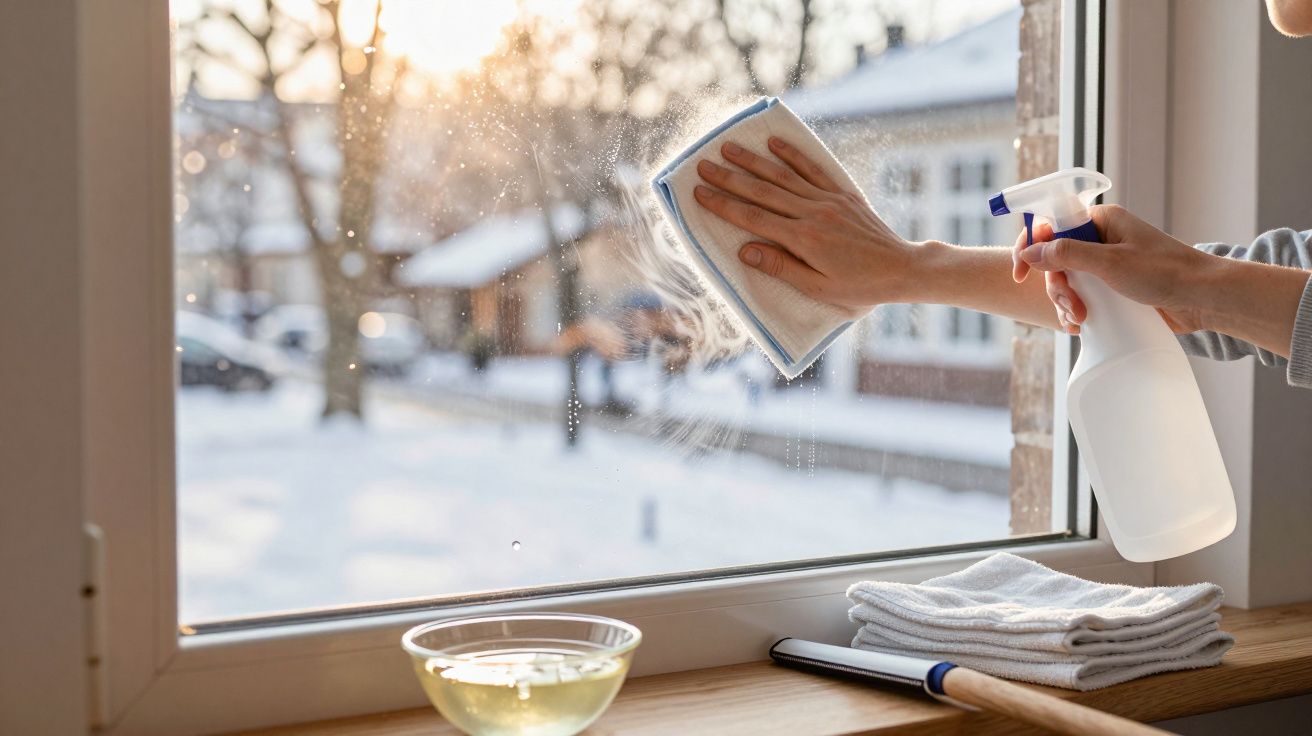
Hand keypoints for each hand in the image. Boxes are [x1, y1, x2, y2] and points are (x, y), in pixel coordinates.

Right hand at [692, 137, 916, 308]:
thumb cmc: (859, 286)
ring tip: (728, 148)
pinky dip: (792, 154)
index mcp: (803, 239)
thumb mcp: (818, 287)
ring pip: (783, 175)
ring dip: (753, 160)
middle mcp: (813, 213)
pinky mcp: (842, 194)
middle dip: (729, 178)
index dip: (723, 204)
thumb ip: (780, 267)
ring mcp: (828, 200)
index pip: (753, 218)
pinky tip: (774, 143)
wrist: (902, 269)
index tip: (699, 192)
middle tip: (702, 165)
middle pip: (762, 191)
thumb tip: (744, 251)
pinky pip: (812, 169)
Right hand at [1012, 204, 1214, 333]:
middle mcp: (1101, 240)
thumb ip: (1066, 254)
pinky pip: (1082, 296)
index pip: (1051, 226)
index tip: (1020, 273)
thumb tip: (1029, 252)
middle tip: (1070, 305)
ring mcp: (1107, 265)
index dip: (1030, 247)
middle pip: (1055, 259)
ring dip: (1066, 302)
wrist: (1204, 298)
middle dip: (1056, 286)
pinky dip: (1077, 310)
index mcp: (1101, 221)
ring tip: (1080, 319)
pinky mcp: (1113, 287)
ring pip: (1067, 281)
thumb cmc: (1166, 272)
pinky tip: (1081, 325)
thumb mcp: (1110, 263)